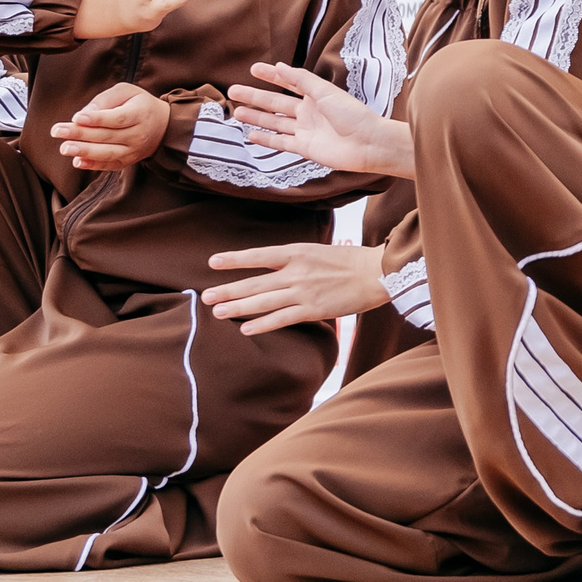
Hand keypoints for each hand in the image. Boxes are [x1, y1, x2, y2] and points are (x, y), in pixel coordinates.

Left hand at [52, 81, 169, 169]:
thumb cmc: (139, 104)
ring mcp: (133, 151)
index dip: (97, 119)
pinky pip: (109, 166)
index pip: (117, 118)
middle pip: (108, 136)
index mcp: (140, 114)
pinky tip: (77, 161)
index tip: (77, 117)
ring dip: (85, 151)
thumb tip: (84, 114)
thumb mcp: (127, 92)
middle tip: (57, 131)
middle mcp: (138, 135)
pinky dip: (93, 165)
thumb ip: (105, 100)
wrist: (163, 127)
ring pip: (108, 153)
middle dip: (81, 134)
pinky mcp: (127, 162)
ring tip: (64, 148)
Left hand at [203, 240, 388, 334]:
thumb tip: (274, 266)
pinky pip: (282, 319)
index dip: (235, 259)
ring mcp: (303, 291)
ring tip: (217, 312)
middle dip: (228, 289)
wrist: (376, 273)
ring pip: (263, 301)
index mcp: (297, 252)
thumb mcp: (318, 251)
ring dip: (238, 307)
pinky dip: (262, 324)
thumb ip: (295, 259)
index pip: (259, 255)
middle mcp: (296, 271)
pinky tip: (245, 329)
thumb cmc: (349, 262)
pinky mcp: (313, 309)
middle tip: (205, 296)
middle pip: (254, 282)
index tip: (212, 262)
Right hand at [224, 61, 416, 178]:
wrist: (367, 144)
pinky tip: (251, 135)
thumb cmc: (351, 114)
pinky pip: (281, 142)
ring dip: (256, 117)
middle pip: (275, 103)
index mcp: (315, 95)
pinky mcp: (305, 148)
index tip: (253, 69)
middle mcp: (308, 112)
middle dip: (255, 97)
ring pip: (275, 122)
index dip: (271, 75)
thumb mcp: (324, 91)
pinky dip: (266, 139)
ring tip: (236, 112)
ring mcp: (305, 130)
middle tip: (233, 91)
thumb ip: (301, 80)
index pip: (288, 82)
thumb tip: (280, 66)